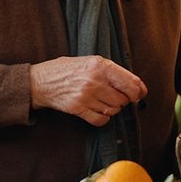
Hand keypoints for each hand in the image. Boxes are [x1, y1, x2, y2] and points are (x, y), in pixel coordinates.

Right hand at [29, 55, 147, 125]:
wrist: (41, 81)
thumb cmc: (68, 69)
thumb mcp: (91, 61)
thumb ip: (113, 71)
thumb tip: (137, 85)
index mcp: (101, 66)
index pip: (131, 83)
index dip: (139, 92)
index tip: (139, 95)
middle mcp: (95, 80)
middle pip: (123, 99)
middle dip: (123, 100)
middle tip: (115, 96)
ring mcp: (86, 96)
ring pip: (113, 110)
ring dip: (112, 109)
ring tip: (103, 102)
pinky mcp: (78, 108)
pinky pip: (101, 120)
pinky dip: (103, 119)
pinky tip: (98, 111)